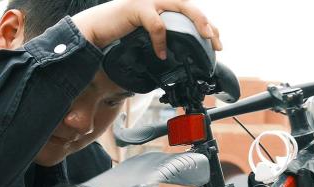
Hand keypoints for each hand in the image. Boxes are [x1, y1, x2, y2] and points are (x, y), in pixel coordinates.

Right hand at [72, 0, 221, 57]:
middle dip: (208, 24)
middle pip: (190, 5)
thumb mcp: (149, 31)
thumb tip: (183, 49)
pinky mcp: (136, 8)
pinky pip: (157, 25)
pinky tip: (162, 54)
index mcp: (162, 2)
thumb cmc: (122, 30)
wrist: (95, 27)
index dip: (207, 23)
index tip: (217, 41)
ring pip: (181, 6)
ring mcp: (147, 0)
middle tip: (217, 43)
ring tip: (205, 39)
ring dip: (197, 23)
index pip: (190, 9)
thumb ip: (166, 33)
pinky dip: (162, 42)